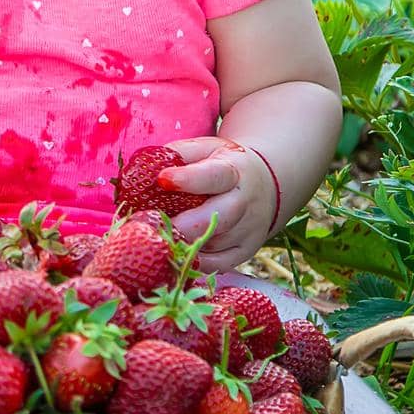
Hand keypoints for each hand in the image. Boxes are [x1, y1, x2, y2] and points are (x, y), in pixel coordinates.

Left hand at [156, 136, 277, 271]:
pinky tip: (179, 251)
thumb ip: (179, 154)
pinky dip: (196, 261)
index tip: (162, 179)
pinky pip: (219, 264)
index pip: (214, 176)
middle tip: (154, 224)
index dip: (188, 179)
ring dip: (185, 243)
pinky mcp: (246, 250)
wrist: (265, 185)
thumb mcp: (206, 149)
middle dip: (184, 225)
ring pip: (215, 244)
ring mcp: (249, 229)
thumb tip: (148, 168)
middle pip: (219, 218)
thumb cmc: (224, 165)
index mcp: (234, 171)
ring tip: (160, 237)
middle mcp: (246, 201)